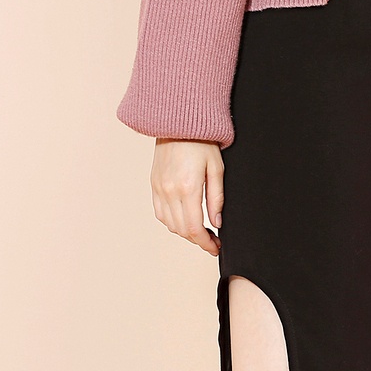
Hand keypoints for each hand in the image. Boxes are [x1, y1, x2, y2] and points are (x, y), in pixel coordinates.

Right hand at [150, 137, 223, 256]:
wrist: (178, 122)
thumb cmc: (202, 142)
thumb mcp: (217, 169)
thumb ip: (217, 198)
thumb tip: (217, 223)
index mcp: (188, 188)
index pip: (195, 229)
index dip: (206, 243)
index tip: (215, 248)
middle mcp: (170, 191)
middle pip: (182, 231)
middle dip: (198, 241)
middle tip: (212, 241)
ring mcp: (159, 188)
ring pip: (170, 225)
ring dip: (185, 233)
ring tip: (201, 230)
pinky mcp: (154, 185)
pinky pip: (160, 214)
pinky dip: (172, 222)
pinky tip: (185, 219)